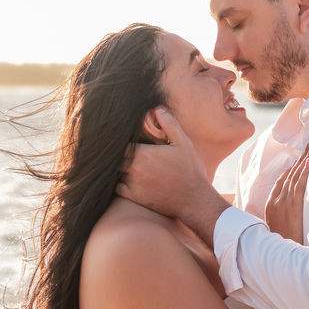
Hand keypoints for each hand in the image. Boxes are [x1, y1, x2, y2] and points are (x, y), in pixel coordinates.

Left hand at [117, 109, 230, 245]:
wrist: (194, 199)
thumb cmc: (190, 170)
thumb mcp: (184, 144)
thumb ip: (170, 124)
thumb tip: (158, 109)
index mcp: (144, 153)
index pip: (120, 144)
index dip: (119, 141)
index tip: (123, 140)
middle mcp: (135, 168)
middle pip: (115, 158)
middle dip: (117, 155)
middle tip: (121, 153)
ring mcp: (133, 183)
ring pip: (115, 173)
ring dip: (118, 169)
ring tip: (123, 165)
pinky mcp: (135, 197)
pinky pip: (117, 188)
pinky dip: (118, 183)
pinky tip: (124, 179)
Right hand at [265, 145, 308, 243]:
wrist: (279, 255)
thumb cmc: (281, 243)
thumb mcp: (276, 227)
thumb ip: (280, 216)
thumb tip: (288, 212)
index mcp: (270, 205)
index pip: (280, 181)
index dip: (290, 169)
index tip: (298, 160)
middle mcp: (275, 201)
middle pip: (288, 175)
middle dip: (299, 160)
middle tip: (308, 147)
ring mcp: (283, 204)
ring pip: (294, 178)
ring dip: (303, 162)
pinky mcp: (292, 208)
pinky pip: (298, 187)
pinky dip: (303, 174)